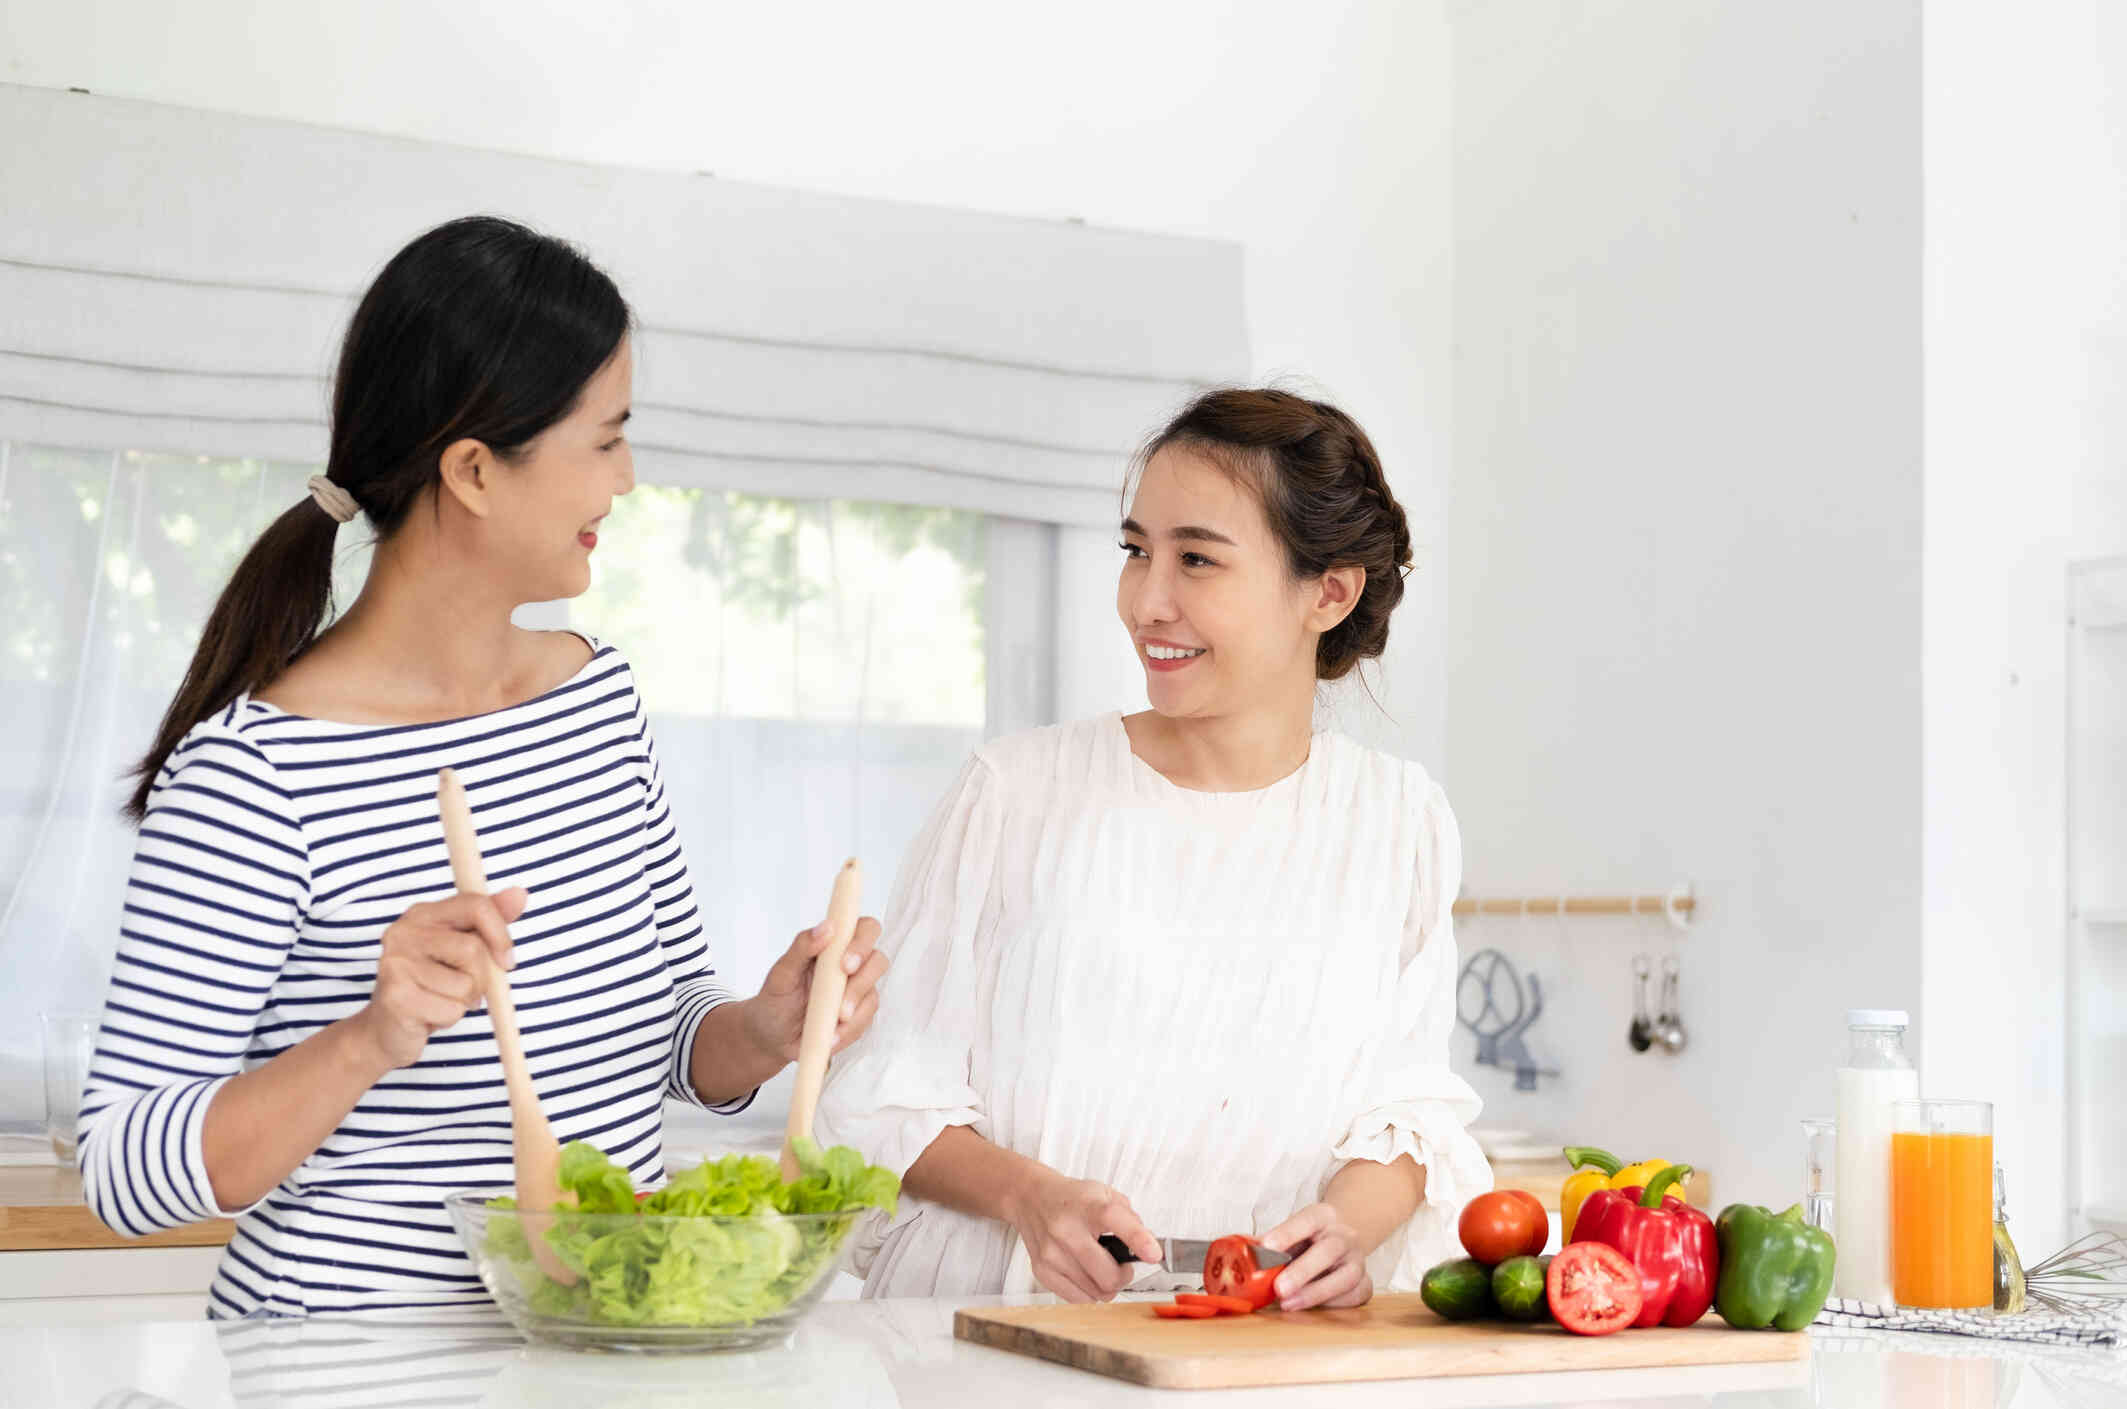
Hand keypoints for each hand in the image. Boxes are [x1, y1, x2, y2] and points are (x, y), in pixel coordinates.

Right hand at [351, 888, 528, 1070]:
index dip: (501, 934)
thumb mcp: (461, 949)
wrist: (385, 1029)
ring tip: (440, 1001)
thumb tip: (520, 894)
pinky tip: (428, 1017)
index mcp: (422, 914)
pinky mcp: (396, 997)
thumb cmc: (431, 986)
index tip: (507, 960)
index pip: (476, 905)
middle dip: (481, 978)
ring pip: (466, 984)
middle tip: (463, 990)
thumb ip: (489, 921)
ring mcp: (396, 964)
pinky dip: (450, 1019)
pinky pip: (452, 1010)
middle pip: (473, 949)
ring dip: (464, 1002)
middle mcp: (403, 932)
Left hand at [738, 916, 888, 1063]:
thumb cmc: (776, 999)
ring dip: (855, 1009)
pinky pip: (865, 1021)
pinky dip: (849, 1030)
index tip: (845, 963)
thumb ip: (801, 947)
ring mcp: (858, 992)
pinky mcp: (859, 1017)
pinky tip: (831, 1036)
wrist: (772, 1037)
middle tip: (842, 1000)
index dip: (862, 941)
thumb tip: (826, 927)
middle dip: (863, 979)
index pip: (864, 929)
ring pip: (873, 994)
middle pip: (878, 960)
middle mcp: (851, 966)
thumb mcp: (781, 973)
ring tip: (834, 1022)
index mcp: (834, 947)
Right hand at [1008, 1171, 1159, 1302]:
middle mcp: (1067, 1230)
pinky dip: (1089, 1293)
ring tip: (1101, 1267)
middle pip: (1108, 1274)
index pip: (1115, 1220)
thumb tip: (1147, 1247)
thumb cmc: (1072, 1199)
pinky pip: (1078, 1300)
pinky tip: (1086, 1275)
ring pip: (1096, 1293)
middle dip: (1124, 1276)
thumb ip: (1130, 1218)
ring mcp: (1052, 1254)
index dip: (1138, 1239)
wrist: (1030, 1199)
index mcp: (1088, 1206)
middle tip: (1122, 1265)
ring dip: (1107, 1286)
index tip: (1154, 1254)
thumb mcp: (1104, 1194)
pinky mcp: (1042, 1271)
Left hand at [1262, 1203, 1373, 1310]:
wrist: (1344, 1235)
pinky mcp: (1365, 1281)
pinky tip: (1312, 1308)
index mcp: (1323, 1216)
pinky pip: (1356, 1295)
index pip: (1307, 1220)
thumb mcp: (1292, 1231)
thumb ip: (1271, 1243)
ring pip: (1346, 1277)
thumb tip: (1240, 1258)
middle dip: (1303, 1271)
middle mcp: (1344, 1235)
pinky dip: (1333, 1304)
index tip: (1266, 1247)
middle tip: (1279, 1288)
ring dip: (1316, 1293)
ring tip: (1288, 1304)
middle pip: (1329, 1250)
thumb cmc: (1308, 1238)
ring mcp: (1358, 1259)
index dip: (1286, 1233)